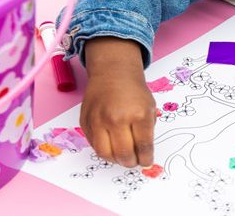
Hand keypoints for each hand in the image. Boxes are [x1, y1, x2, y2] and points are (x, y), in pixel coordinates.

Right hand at [80, 37, 156, 167]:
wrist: (112, 72)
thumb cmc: (133, 90)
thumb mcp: (149, 108)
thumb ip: (147, 132)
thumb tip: (144, 155)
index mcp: (138, 114)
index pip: (143, 146)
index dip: (146, 158)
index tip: (146, 162)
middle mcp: (117, 118)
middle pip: (123, 153)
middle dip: (131, 162)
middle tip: (134, 161)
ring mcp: (98, 120)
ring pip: (105, 153)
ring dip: (115, 160)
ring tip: (122, 156)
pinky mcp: (85, 121)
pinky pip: (93, 144)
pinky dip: (103, 149)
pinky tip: (111, 146)